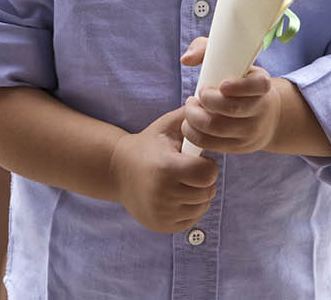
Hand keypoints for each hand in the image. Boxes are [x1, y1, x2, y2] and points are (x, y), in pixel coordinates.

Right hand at [112, 108, 216, 233]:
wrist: (118, 171)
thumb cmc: (148, 146)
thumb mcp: (166, 127)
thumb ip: (190, 116)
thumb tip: (211, 104)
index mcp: (166, 169)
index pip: (208, 175)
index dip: (207, 166)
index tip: (197, 161)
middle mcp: (163, 195)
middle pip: (207, 192)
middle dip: (203, 181)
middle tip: (188, 171)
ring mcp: (161, 214)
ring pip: (202, 207)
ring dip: (197, 195)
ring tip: (182, 183)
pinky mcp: (161, 226)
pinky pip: (192, 220)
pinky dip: (189, 208)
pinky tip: (176, 196)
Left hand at [175, 37, 281, 154]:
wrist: (264, 115)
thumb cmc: (238, 81)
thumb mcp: (231, 61)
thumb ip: (206, 49)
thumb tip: (186, 59)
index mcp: (262, 85)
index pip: (259, 85)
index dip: (240, 86)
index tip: (223, 85)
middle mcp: (260, 109)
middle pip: (232, 109)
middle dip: (207, 101)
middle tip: (195, 96)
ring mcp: (251, 131)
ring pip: (218, 129)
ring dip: (195, 118)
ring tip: (190, 108)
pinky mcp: (239, 147)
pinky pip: (212, 144)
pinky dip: (195, 134)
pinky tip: (190, 124)